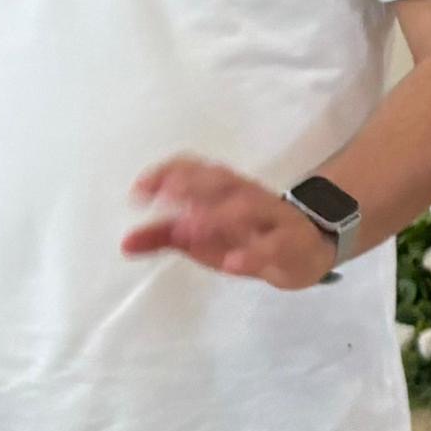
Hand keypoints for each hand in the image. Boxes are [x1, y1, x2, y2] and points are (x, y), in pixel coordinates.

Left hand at [124, 159, 342, 289]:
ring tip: (190, 228)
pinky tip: (232, 262)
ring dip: (219, 214)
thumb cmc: (246, 238)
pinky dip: (254, 252)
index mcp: (223, 189)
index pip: (196, 168)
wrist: (307, 251)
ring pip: (249, 206)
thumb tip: (124, 243)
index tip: (139, 191)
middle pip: (222, 180)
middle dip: (193, 183)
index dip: (168, 173)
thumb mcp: (201, 238)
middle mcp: (247, 195)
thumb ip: (164, 236)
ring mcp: (272, 217)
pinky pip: (275, 244)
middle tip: (165, 194)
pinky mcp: (291, 243)